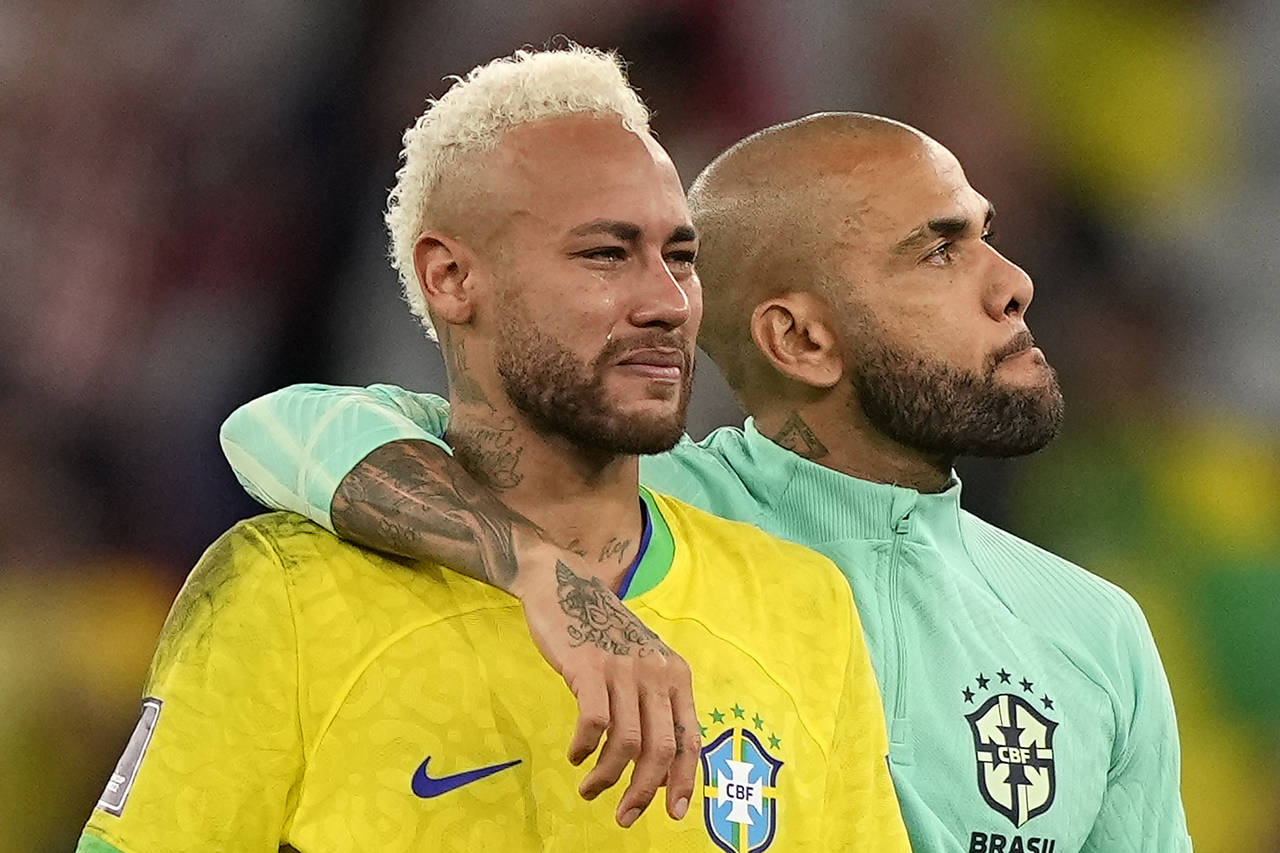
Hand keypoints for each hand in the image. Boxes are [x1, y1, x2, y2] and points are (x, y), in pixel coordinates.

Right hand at [513, 546, 700, 827]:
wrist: (566, 584)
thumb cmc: (604, 633)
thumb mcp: (642, 665)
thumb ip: (653, 707)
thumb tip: (659, 771)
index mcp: (676, 676)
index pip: (690, 740)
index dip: (685, 782)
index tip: (674, 814)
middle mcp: (657, 673)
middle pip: (661, 750)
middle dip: (644, 792)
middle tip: (625, 816)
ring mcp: (623, 669)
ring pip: (627, 743)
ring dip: (607, 778)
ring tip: (589, 790)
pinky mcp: (589, 667)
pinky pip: (593, 723)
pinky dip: (584, 748)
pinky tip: (575, 755)